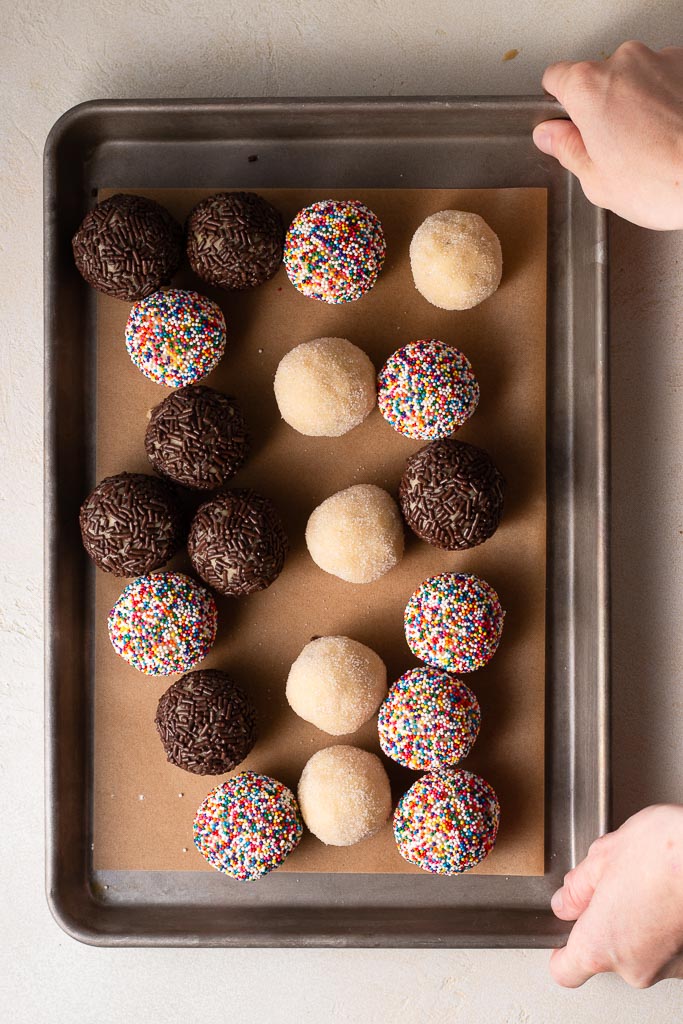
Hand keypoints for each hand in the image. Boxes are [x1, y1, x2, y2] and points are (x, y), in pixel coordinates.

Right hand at [533, 41, 682, 229]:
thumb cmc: (663, 181)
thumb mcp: (596, 180)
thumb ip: (568, 149)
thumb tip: (550, 135)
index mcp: (589, 87)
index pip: (556, 78)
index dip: (559, 105)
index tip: (567, 125)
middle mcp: (625, 62)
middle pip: (597, 78)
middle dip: (601, 108)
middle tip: (612, 147)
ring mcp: (662, 60)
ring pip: (634, 78)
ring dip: (636, 103)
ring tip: (648, 144)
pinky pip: (666, 80)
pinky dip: (665, 100)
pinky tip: (670, 133)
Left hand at [550, 804, 682, 987]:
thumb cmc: (662, 853)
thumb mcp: (602, 857)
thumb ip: (578, 887)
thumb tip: (566, 901)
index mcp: (600, 945)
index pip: (566, 970)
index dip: (562, 952)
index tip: (565, 936)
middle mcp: (635, 968)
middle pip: (607, 954)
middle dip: (607, 923)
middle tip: (615, 886)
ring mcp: (669, 968)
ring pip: (640, 951)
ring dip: (639, 925)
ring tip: (647, 886)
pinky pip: (667, 948)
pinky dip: (664, 928)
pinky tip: (666, 897)